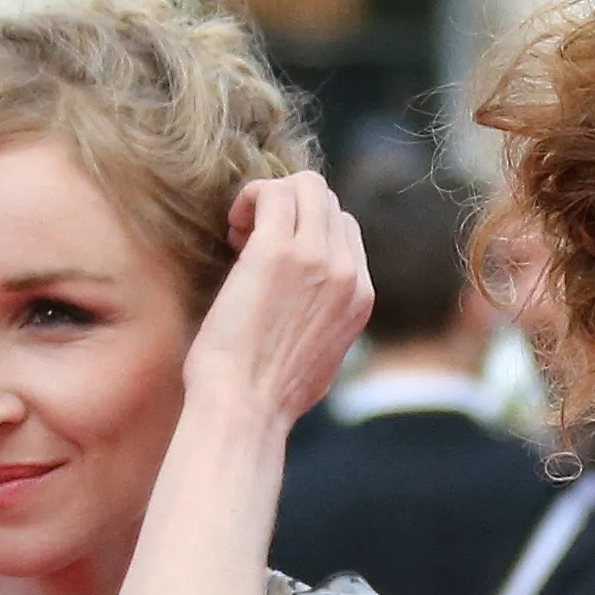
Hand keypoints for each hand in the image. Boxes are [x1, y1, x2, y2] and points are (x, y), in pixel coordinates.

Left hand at [184, 173, 373, 434]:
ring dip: (269, 199)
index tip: (271, 260)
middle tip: (252, 242)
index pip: (345, 230)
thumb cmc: (267, 393)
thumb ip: (327, 319)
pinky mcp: (276, 251)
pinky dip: (248, 199)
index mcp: (361, 297)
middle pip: (328, 201)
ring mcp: (316, 258)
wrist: (245, 407)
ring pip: (305, 186)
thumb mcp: (321, 356)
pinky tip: (233, 230)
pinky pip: (270, 191)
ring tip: (242, 234)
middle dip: (289, 209)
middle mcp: (347, 273)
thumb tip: (311, 307)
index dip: (306, 232)